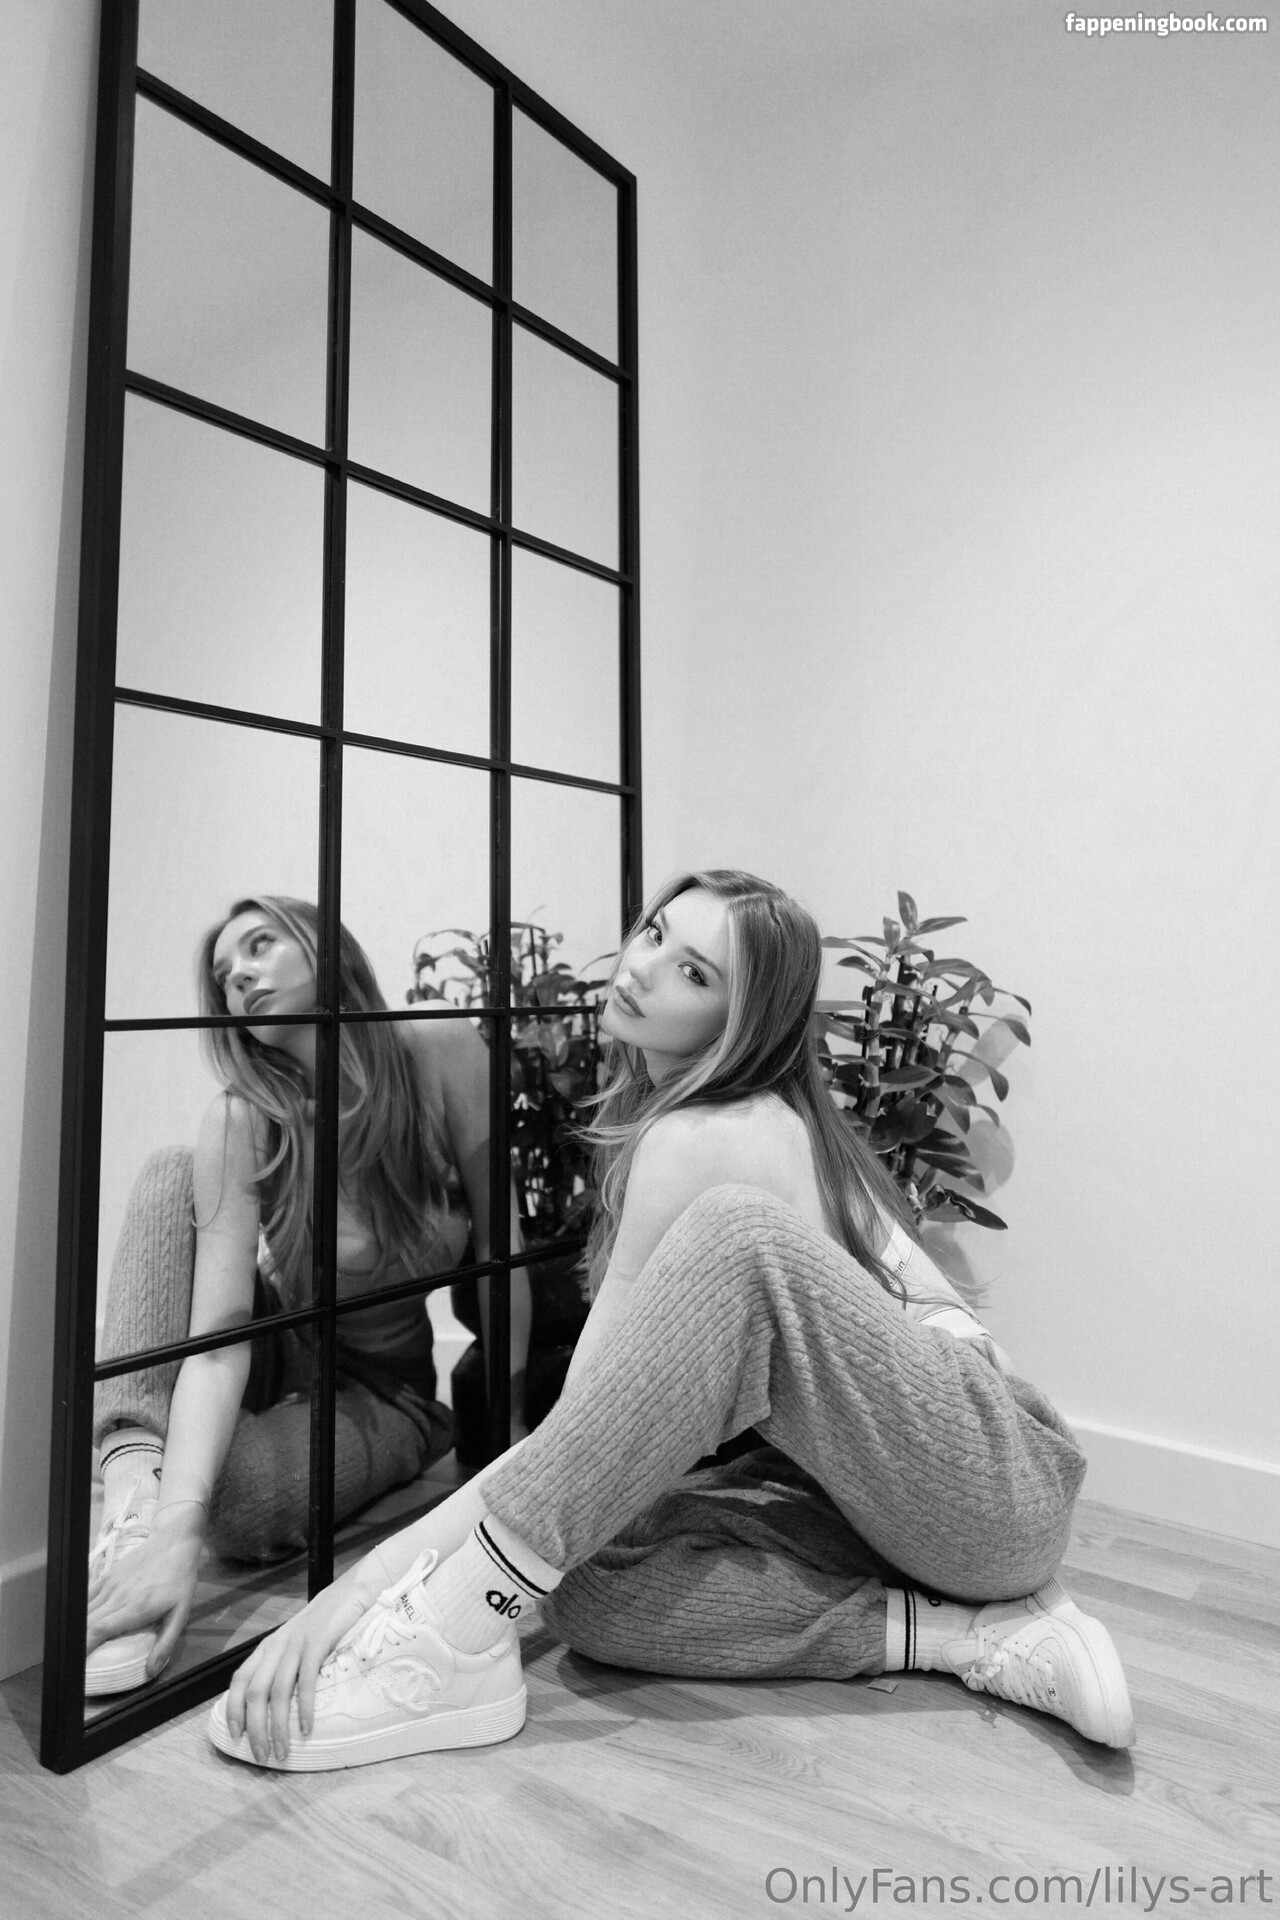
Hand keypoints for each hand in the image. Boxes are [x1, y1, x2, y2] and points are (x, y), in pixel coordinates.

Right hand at [86, 1507, 204, 1677]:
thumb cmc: (179, 1579)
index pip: (99, 1631)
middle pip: (86, 1624)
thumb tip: (151, 1670)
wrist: (172, 1542)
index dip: (83, 1649)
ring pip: (83, 1612)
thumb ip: (166, 1642)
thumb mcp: (181, 1612)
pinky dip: (79, 1612)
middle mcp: (117, 1597)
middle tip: (72, 1662)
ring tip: (73, 1648)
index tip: (76, 1666)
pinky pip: (86, 1598)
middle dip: (75, 1645)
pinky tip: (78, 1624)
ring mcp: (109, 1585)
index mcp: (134, 1609)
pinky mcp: (106, 1576)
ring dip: (76, 1630)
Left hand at [224, 1575, 370, 1764]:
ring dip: (277, 1726)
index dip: (234, 1709)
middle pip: (255, 1693)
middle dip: (254, 1728)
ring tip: (282, 1751)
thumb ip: (284, 1663)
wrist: (351, 1592)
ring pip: (277, 1692)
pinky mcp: (317, 1644)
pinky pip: (306, 1682)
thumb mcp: (296, 1641)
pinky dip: (303, 1708)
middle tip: (262, 1755)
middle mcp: (277, 1646)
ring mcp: (296, 1645)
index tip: (235, 1735)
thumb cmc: (325, 1621)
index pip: (240, 1680)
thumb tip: (275, 1700)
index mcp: (268, 1646)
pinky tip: (306, 1728)